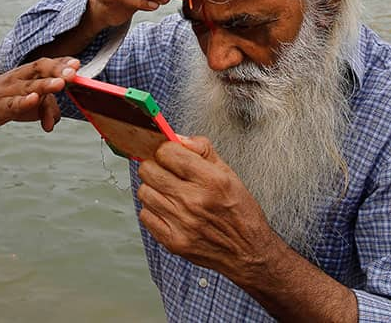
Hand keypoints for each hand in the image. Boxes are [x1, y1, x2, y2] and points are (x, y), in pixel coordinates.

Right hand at [0, 57, 78, 131]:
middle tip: (73, 73)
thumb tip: (56, 120)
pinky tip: (34, 99)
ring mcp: (9, 90)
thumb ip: (47, 108)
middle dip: (57, 70)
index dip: (62, 62)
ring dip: (46, 85)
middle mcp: (20, 77)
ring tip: (60, 84)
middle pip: (39, 69)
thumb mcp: (29, 101)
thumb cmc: (6, 97)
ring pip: (29, 85)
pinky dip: (24, 102)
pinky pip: (13, 103)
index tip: (77, 64)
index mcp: (28, 73)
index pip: (47, 63)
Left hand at [136, 136, 279, 280]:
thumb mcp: (229, 173)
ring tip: (167, 191)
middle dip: (155, 166)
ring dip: (152, 188)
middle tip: (165, 171)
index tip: (170, 154)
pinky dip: (152, 210)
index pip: (168, 152)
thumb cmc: (240, 212)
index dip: (166, 149)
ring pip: (144, 192)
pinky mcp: (173, 241)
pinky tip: (167, 209)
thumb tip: (178, 138)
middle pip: (149, 170)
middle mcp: (194, 201)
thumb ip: (203, 151)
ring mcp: (181, 222)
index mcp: (211, 180)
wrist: (247, 251)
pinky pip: (145, 216)